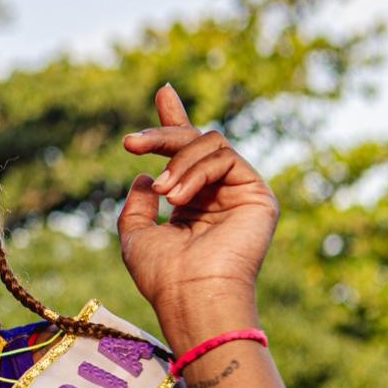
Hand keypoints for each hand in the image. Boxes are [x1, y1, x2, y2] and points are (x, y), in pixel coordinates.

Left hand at [118, 85, 278, 317]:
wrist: (191, 295)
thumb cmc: (162, 275)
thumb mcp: (136, 235)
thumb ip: (138, 205)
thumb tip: (145, 175)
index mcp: (192, 203)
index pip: (185, 154)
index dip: (173, 122)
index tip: (164, 92)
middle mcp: (217, 194)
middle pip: (194, 141)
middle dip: (162, 133)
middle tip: (130, 142)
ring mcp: (239, 192)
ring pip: (208, 143)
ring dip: (177, 161)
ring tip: (162, 193)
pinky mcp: (257, 193)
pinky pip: (224, 157)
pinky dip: (195, 171)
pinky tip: (177, 195)